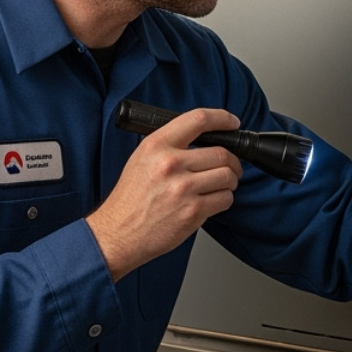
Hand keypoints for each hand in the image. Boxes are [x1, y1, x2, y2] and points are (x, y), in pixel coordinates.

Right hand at [87, 108, 242, 280]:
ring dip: (230, 182)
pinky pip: (225, 198)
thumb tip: (206, 138)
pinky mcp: (193, 211)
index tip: (232, 122)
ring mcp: (183, 188)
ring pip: (227, 176)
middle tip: (230, 167)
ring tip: (220, 186)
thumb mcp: (142, 159)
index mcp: (157, 145)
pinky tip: (211, 201)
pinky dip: (224, 199)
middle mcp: (170, 163)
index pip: (198, 119)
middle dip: (232, 161)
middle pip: (221, 153)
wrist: (119, 232)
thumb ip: (171, 145)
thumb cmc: (131, 199)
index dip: (222, 118)